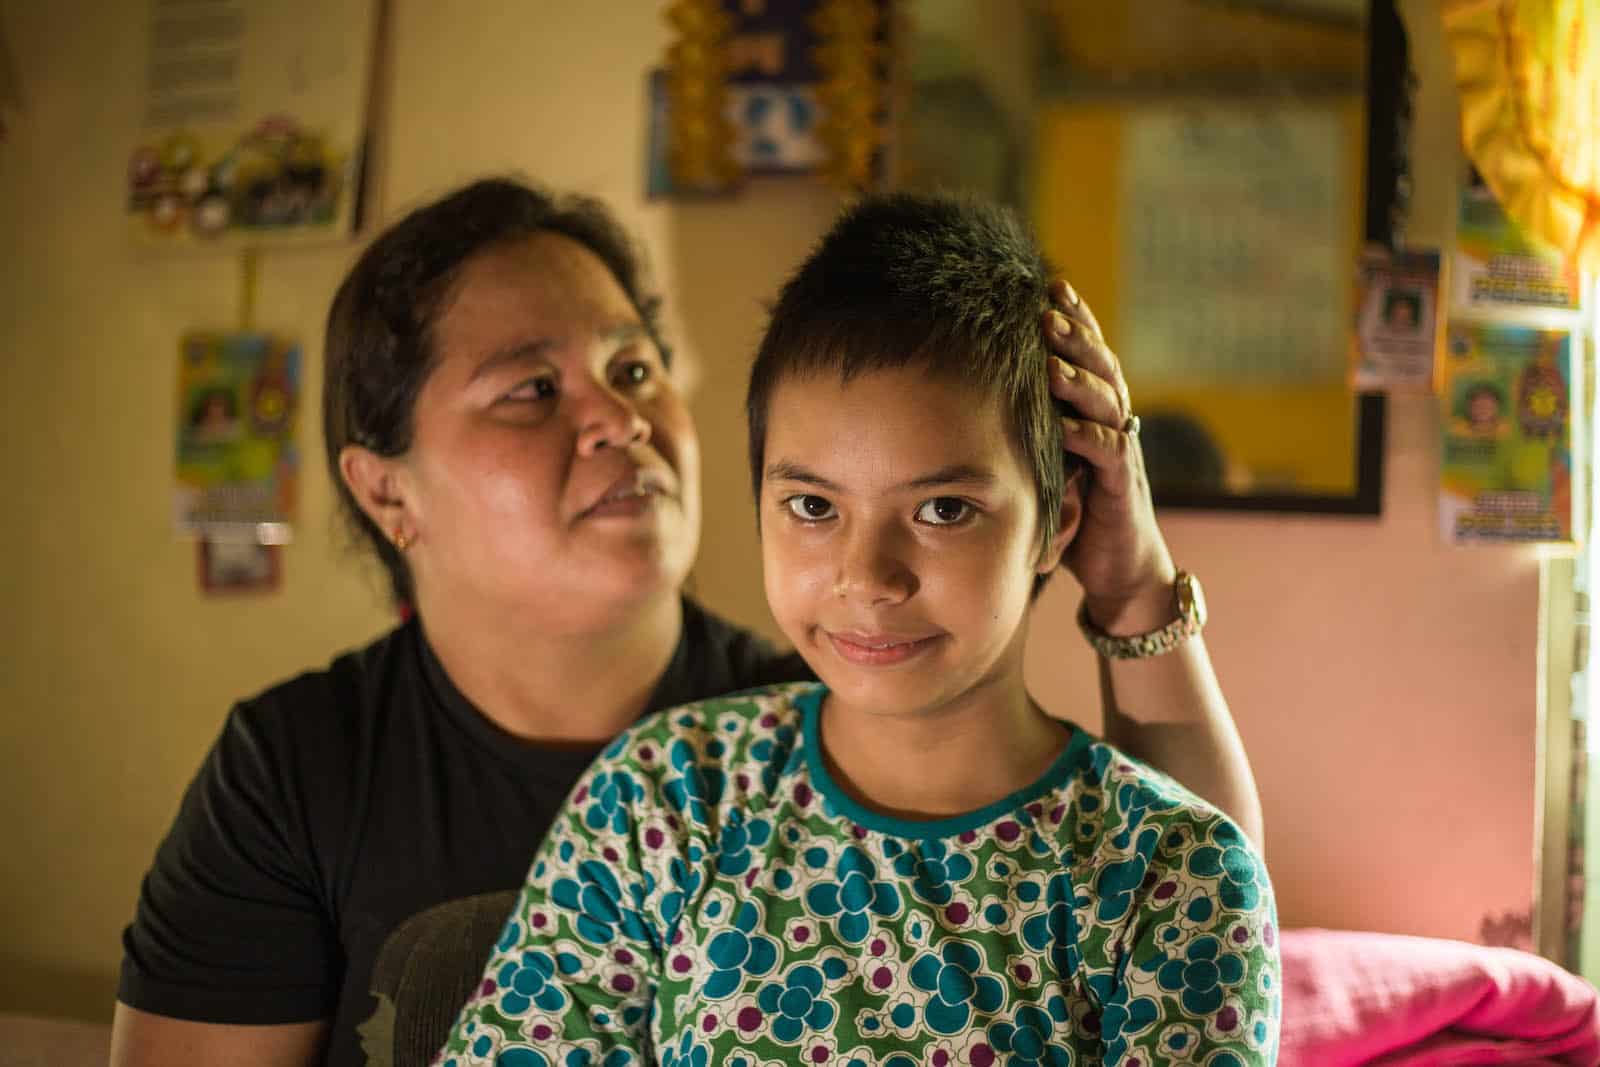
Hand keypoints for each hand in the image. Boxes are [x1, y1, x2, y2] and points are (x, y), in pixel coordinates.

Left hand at [1044, 280, 1177, 634]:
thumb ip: (1029, 426)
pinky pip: (1109, 455)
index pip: (1088, 355)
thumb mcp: (1046, 459)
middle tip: (1047, 311)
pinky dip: (1088, 437)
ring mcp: (1122, 455)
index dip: (1075, 319)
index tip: (1051, 285)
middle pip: (1100, 368)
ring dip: (1078, 381)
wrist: (1118, 569)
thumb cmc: (1075, 511)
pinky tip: (1066, 424)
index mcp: (1096, 413)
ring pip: (1106, 405)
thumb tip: (974, 391)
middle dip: (1075, 337)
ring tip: (1051, 359)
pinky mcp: (1122, 490)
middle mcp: (1114, 425)